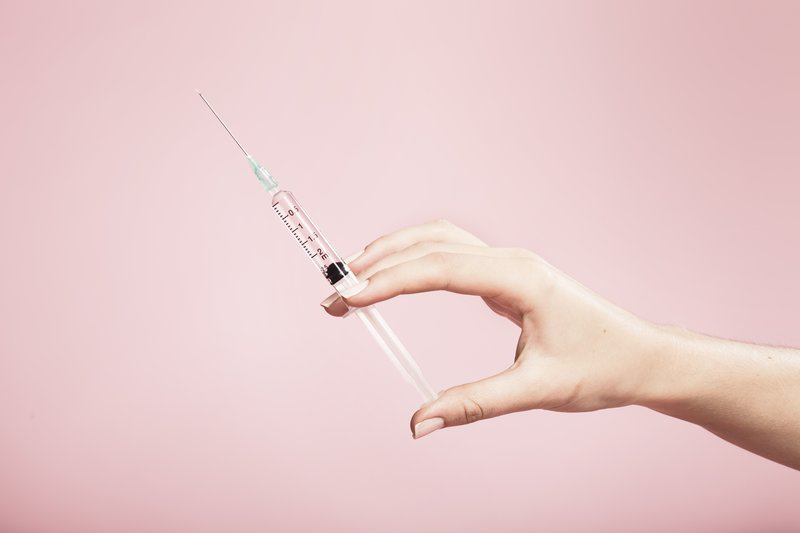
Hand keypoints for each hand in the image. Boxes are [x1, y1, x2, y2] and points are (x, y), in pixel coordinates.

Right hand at [320, 220, 663, 438]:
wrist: (643, 357)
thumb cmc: (602, 367)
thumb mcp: (538, 389)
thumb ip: (474, 404)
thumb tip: (418, 423)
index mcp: (519, 277)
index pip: (439, 268)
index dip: (389, 280)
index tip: (349, 297)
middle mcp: (511, 261)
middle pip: (431, 244)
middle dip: (380, 264)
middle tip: (336, 294)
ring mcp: (509, 264)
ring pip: (439, 242)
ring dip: (394, 254)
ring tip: (353, 280)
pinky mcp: (507, 277)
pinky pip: (451, 256)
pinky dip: (415, 261)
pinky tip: (396, 277)